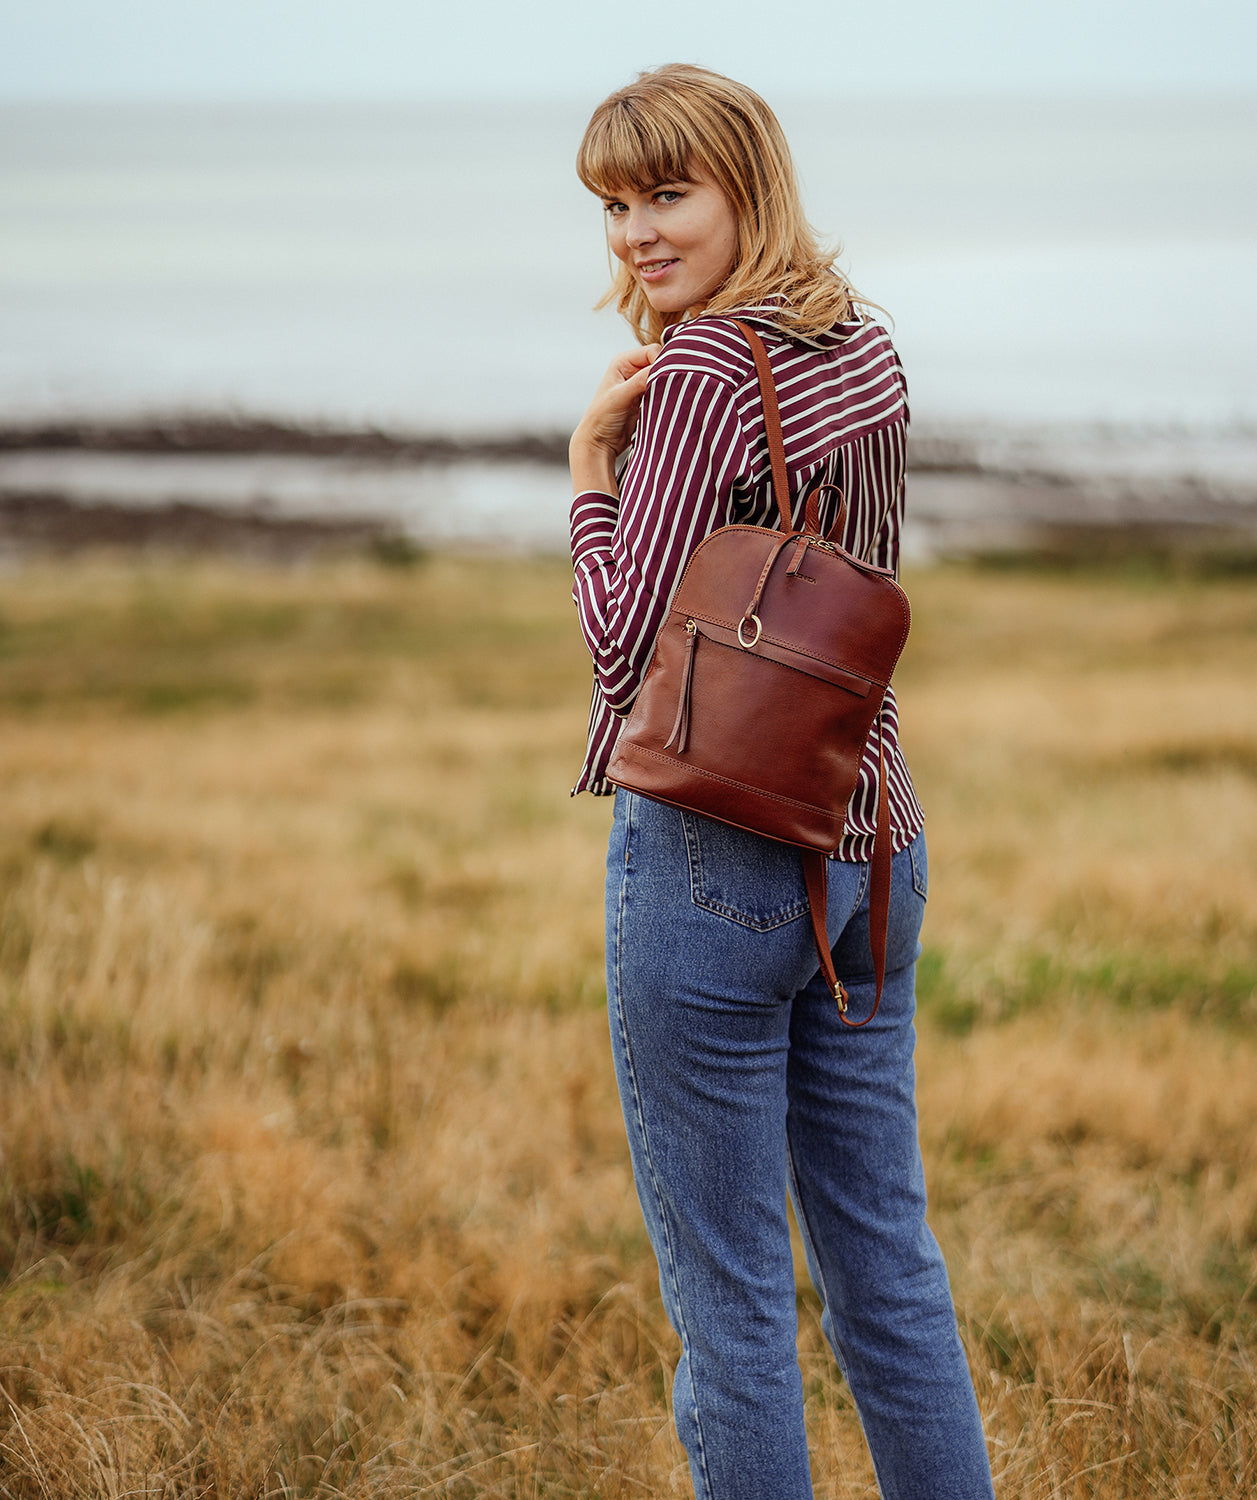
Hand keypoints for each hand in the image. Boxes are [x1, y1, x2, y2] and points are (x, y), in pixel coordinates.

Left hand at [570, 344, 661, 495]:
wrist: (599, 443)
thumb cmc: (602, 418)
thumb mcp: (620, 396)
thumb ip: (640, 380)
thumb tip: (664, 368)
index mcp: (623, 361)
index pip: (653, 351)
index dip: (663, 362)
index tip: (667, 378)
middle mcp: (632, 368)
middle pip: (661, 362)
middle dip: (667, 374)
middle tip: (671, 389)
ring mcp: (641, 383)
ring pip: (664, 377)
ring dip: (668, 386)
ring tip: (667, 398)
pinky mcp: (647, 398)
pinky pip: (664, 391)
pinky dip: (668, 396)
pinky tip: (667, 404)